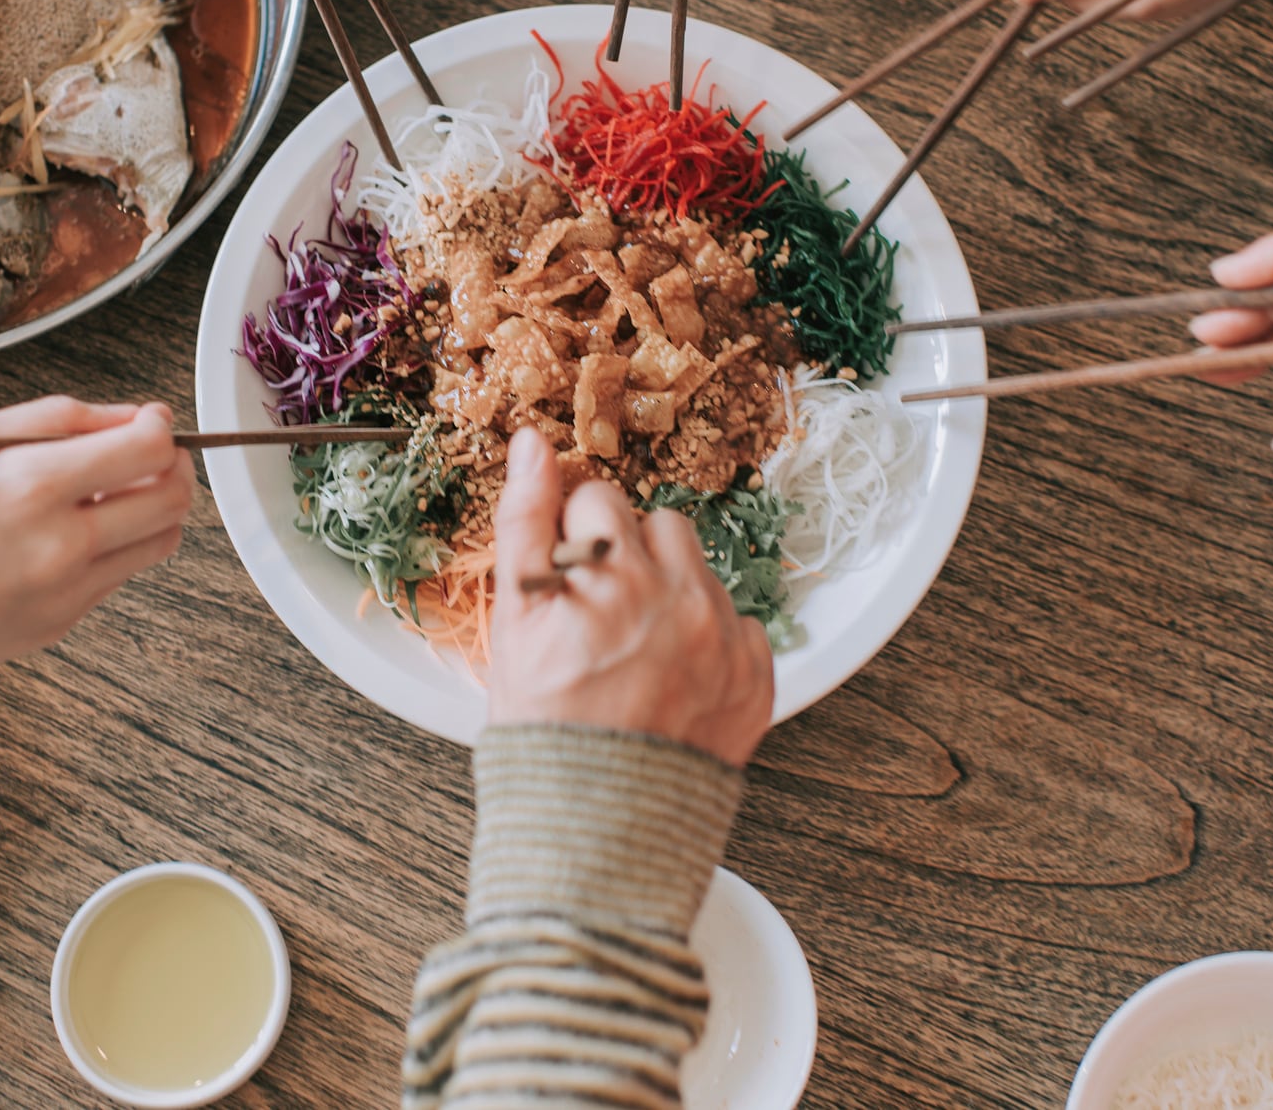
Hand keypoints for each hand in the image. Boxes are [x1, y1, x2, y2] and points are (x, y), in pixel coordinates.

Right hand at [0, 397, 194, 711]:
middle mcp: (59, 543)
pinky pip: (117, 575)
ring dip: (152, 508)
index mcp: (28, 485)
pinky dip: (111, 546)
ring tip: (111, 492)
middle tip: (143, 454)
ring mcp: (66, 592)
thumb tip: (131, 416)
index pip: (147, 448)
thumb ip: (55, 420)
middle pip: (172, 498)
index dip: (158, 426)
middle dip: (170, 466)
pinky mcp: (61, 623)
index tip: (147, 420)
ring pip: (160, 541)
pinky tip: (65, 533)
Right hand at [486, 429, 771, 765]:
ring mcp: (724, 638)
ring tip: (639, 646)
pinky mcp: (758, 677)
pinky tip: (676, 676)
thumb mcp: (514, 620)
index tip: (570, 577)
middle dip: (630, 555)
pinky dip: (714, 640)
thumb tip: (531, 444)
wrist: (597, 827)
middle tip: (602, 615)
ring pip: (702, 569)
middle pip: (658, 525)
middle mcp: (677, 595)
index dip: (576, 539)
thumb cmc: (546, 728)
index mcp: (611, 573)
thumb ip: (523, 520)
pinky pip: (743, 625)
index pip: (598, 501)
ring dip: (674, 590)